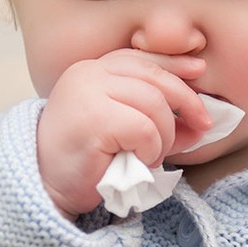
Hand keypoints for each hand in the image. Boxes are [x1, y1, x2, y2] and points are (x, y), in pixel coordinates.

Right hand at [36, 49, 209, 218]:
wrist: (45, 188)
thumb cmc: (84, 161)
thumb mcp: (124, 130)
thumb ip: (156, 117)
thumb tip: (201, 119)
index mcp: (92, 70)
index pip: (141, 58)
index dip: (174, 63)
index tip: (199, 70)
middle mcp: (88, 74)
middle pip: (154, 76)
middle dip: (186, 100)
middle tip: (202, 125)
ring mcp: (88, 93)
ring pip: (154, 104)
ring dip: (164, 136)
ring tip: (150, 156)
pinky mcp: (94, 118)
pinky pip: (145, 128)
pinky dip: (151, 149)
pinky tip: (138, 161)